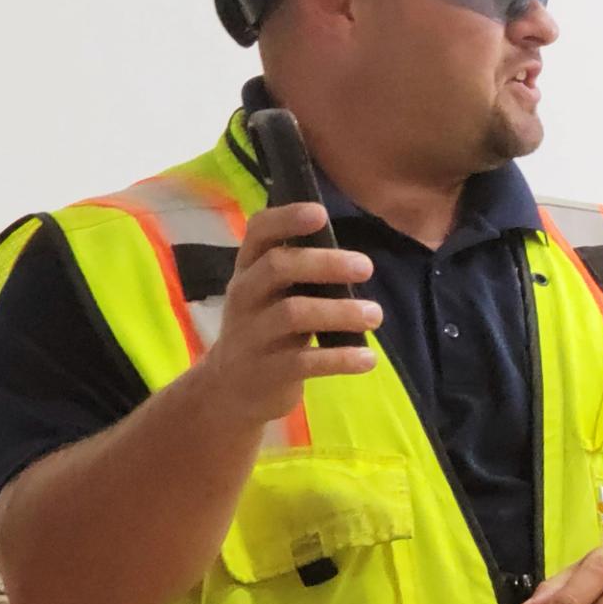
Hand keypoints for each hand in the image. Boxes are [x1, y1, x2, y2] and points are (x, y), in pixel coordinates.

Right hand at [189, 203, 378, 425]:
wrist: (228, 390)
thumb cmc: (264, 329)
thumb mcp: (270, 295)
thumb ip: (299, 273)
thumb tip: (351, 254)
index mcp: (248, 270)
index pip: (258, 232)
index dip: (286, 219)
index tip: (320, 214)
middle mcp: (245, 296)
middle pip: (278, 268)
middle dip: (325, 263)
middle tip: (366, 267)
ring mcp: (252, 335)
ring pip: (293, 313)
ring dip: (340, 312)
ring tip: (374, 315)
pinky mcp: (266, 372)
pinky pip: (304, 361)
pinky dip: (340, 359)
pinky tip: (368, 358)